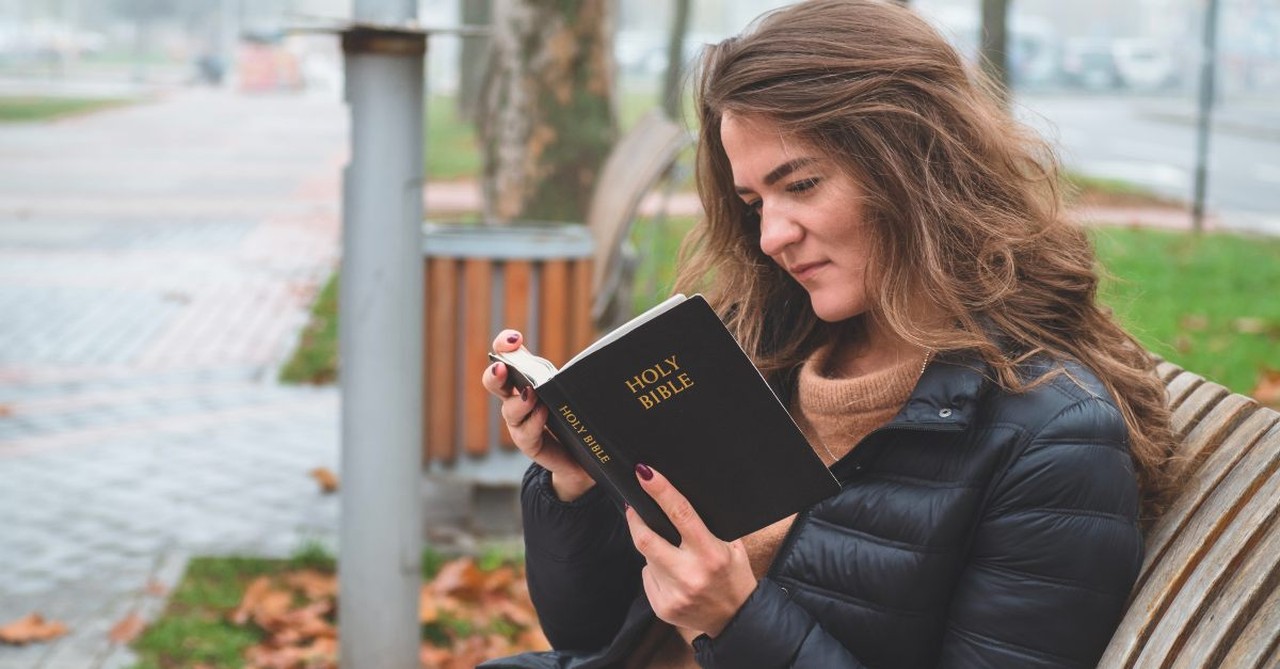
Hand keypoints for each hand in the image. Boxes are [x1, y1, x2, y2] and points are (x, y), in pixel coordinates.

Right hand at [481, 329, 593, 500]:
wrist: (583, 456)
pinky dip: (534, 421)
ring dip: (519, 401)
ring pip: (509, 410)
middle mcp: (516, 399)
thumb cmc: (575, 415)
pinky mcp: (529, 443)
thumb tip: (588, 356)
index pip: (507, 357)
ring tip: (531, 393)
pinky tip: (543, 413)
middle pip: (494, 382)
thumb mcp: (570, 390)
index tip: (514, 340)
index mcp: (525, 379)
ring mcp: (520, 423)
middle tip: (501, 368)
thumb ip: (569, 375)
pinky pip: (525, 433)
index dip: (504, 345)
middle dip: (494, 373)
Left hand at [624, 464, 756, 638]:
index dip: (660, 491)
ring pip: (646, 558)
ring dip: (652, 549)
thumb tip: (676, 499)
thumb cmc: (734, 576)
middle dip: (635, 518)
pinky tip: (672, 577)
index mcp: (711, 553)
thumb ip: (708, 526)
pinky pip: (647, 577)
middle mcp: (690, 574)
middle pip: (646, 539)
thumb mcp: (732, 547)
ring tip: (671, 554)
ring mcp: (674, 593)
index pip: (680, 514)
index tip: (645, 473)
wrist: (736, 619)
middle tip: (633, 507)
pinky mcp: (663, 607)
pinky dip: (655, 571)